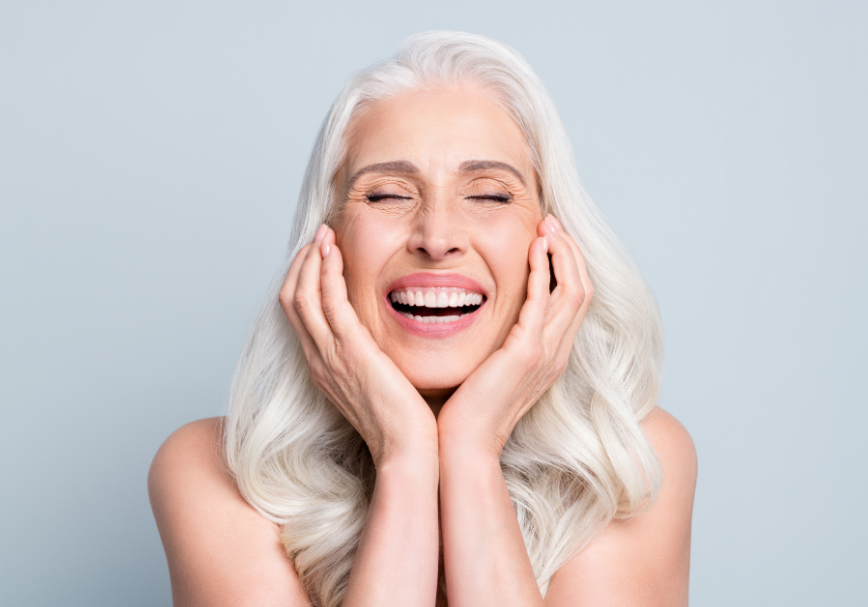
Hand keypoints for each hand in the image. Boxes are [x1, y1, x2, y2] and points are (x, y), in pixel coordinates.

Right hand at [279, 225, 437, 466]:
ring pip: (302, 296)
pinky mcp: (350, 352)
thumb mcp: (378, 384)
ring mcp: (330, 356)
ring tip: (324, 234)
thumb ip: (371, 359)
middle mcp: (319, 360)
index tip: (320, 255)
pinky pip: (328, 302)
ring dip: (311, 260)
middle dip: (302, 263)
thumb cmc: (402, 422)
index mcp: (324, 367)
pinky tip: (335, 252)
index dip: (304, 280)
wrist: (407, 450)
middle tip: (319, 236)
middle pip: (291, 300)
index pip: (300, 315)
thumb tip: (380, 341)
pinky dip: (326, 273)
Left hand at [437, 214, 592, 455]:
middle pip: (582, 289)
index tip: (550, 238)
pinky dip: (542, 271)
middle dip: (570, 251)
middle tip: (552, 222)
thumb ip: (500, 343)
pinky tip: (533, 248)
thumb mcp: (492, 368)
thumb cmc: (469, 410)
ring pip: (573, 290)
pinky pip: (543, 301)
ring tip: (547, 226)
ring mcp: (546, 353)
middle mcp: (556, 353)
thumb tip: (490, 319)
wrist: (465, 445)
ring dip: (562, 253)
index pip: (574, 300)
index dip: (567, 265)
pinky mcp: (526, 353)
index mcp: (551, 355)